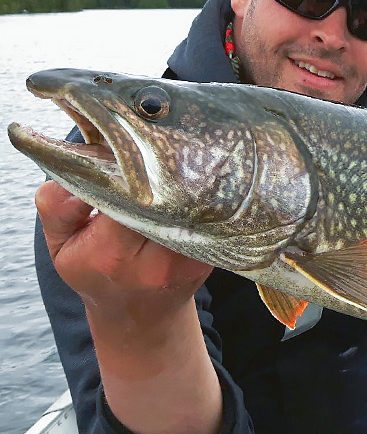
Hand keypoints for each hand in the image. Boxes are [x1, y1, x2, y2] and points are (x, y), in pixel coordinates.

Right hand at [36, 180, 222, 433]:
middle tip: (148, 152)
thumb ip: (56, 207)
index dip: (127, 171)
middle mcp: (155, 262)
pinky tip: (183, 190)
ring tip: (166, 167)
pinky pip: (202, 218)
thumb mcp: (61, 245)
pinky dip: (193, 201)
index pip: (125, 197)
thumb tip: (76, 166)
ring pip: (187, 205)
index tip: (123, 155)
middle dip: (155, 174)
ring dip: (177, 184)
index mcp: (110, 254)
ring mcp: (187, 261)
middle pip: (162, 198)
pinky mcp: (208, 258)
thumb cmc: (93, 272)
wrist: (138, 316)